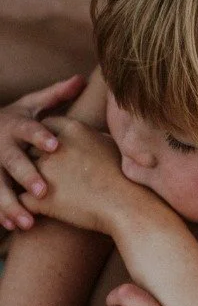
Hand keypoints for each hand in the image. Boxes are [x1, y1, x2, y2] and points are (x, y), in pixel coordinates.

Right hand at [0, 75, 85, 230]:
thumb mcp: (30, 105)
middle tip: (43, 190)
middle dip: (26, 175)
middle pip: (11, 160)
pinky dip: (1, 213)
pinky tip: (13, 227)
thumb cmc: (15, 121)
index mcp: (15, 124)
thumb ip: (55, 96)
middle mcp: (0, 144)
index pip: (28, 129)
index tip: (55, 146)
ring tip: (27, 222)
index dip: (40, 137)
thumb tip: (82, 79)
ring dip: (10, 204)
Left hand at [18, 116, 133, 235]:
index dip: (46, 141)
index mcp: (72, 129)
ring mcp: (43, 171)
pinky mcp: (39, 197)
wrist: (128, 207)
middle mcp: (53, 146)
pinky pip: (23, 199)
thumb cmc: (127, 179)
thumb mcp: (112, 146)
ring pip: (23, 172)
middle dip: (36, 160)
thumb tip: (91, 135)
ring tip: (41, 192)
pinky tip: (37, 210)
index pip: (45, 127)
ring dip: (29, 182)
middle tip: (46, 173)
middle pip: (31, 148)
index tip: (52, 152)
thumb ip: (93, 136)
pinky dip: (28, 206)